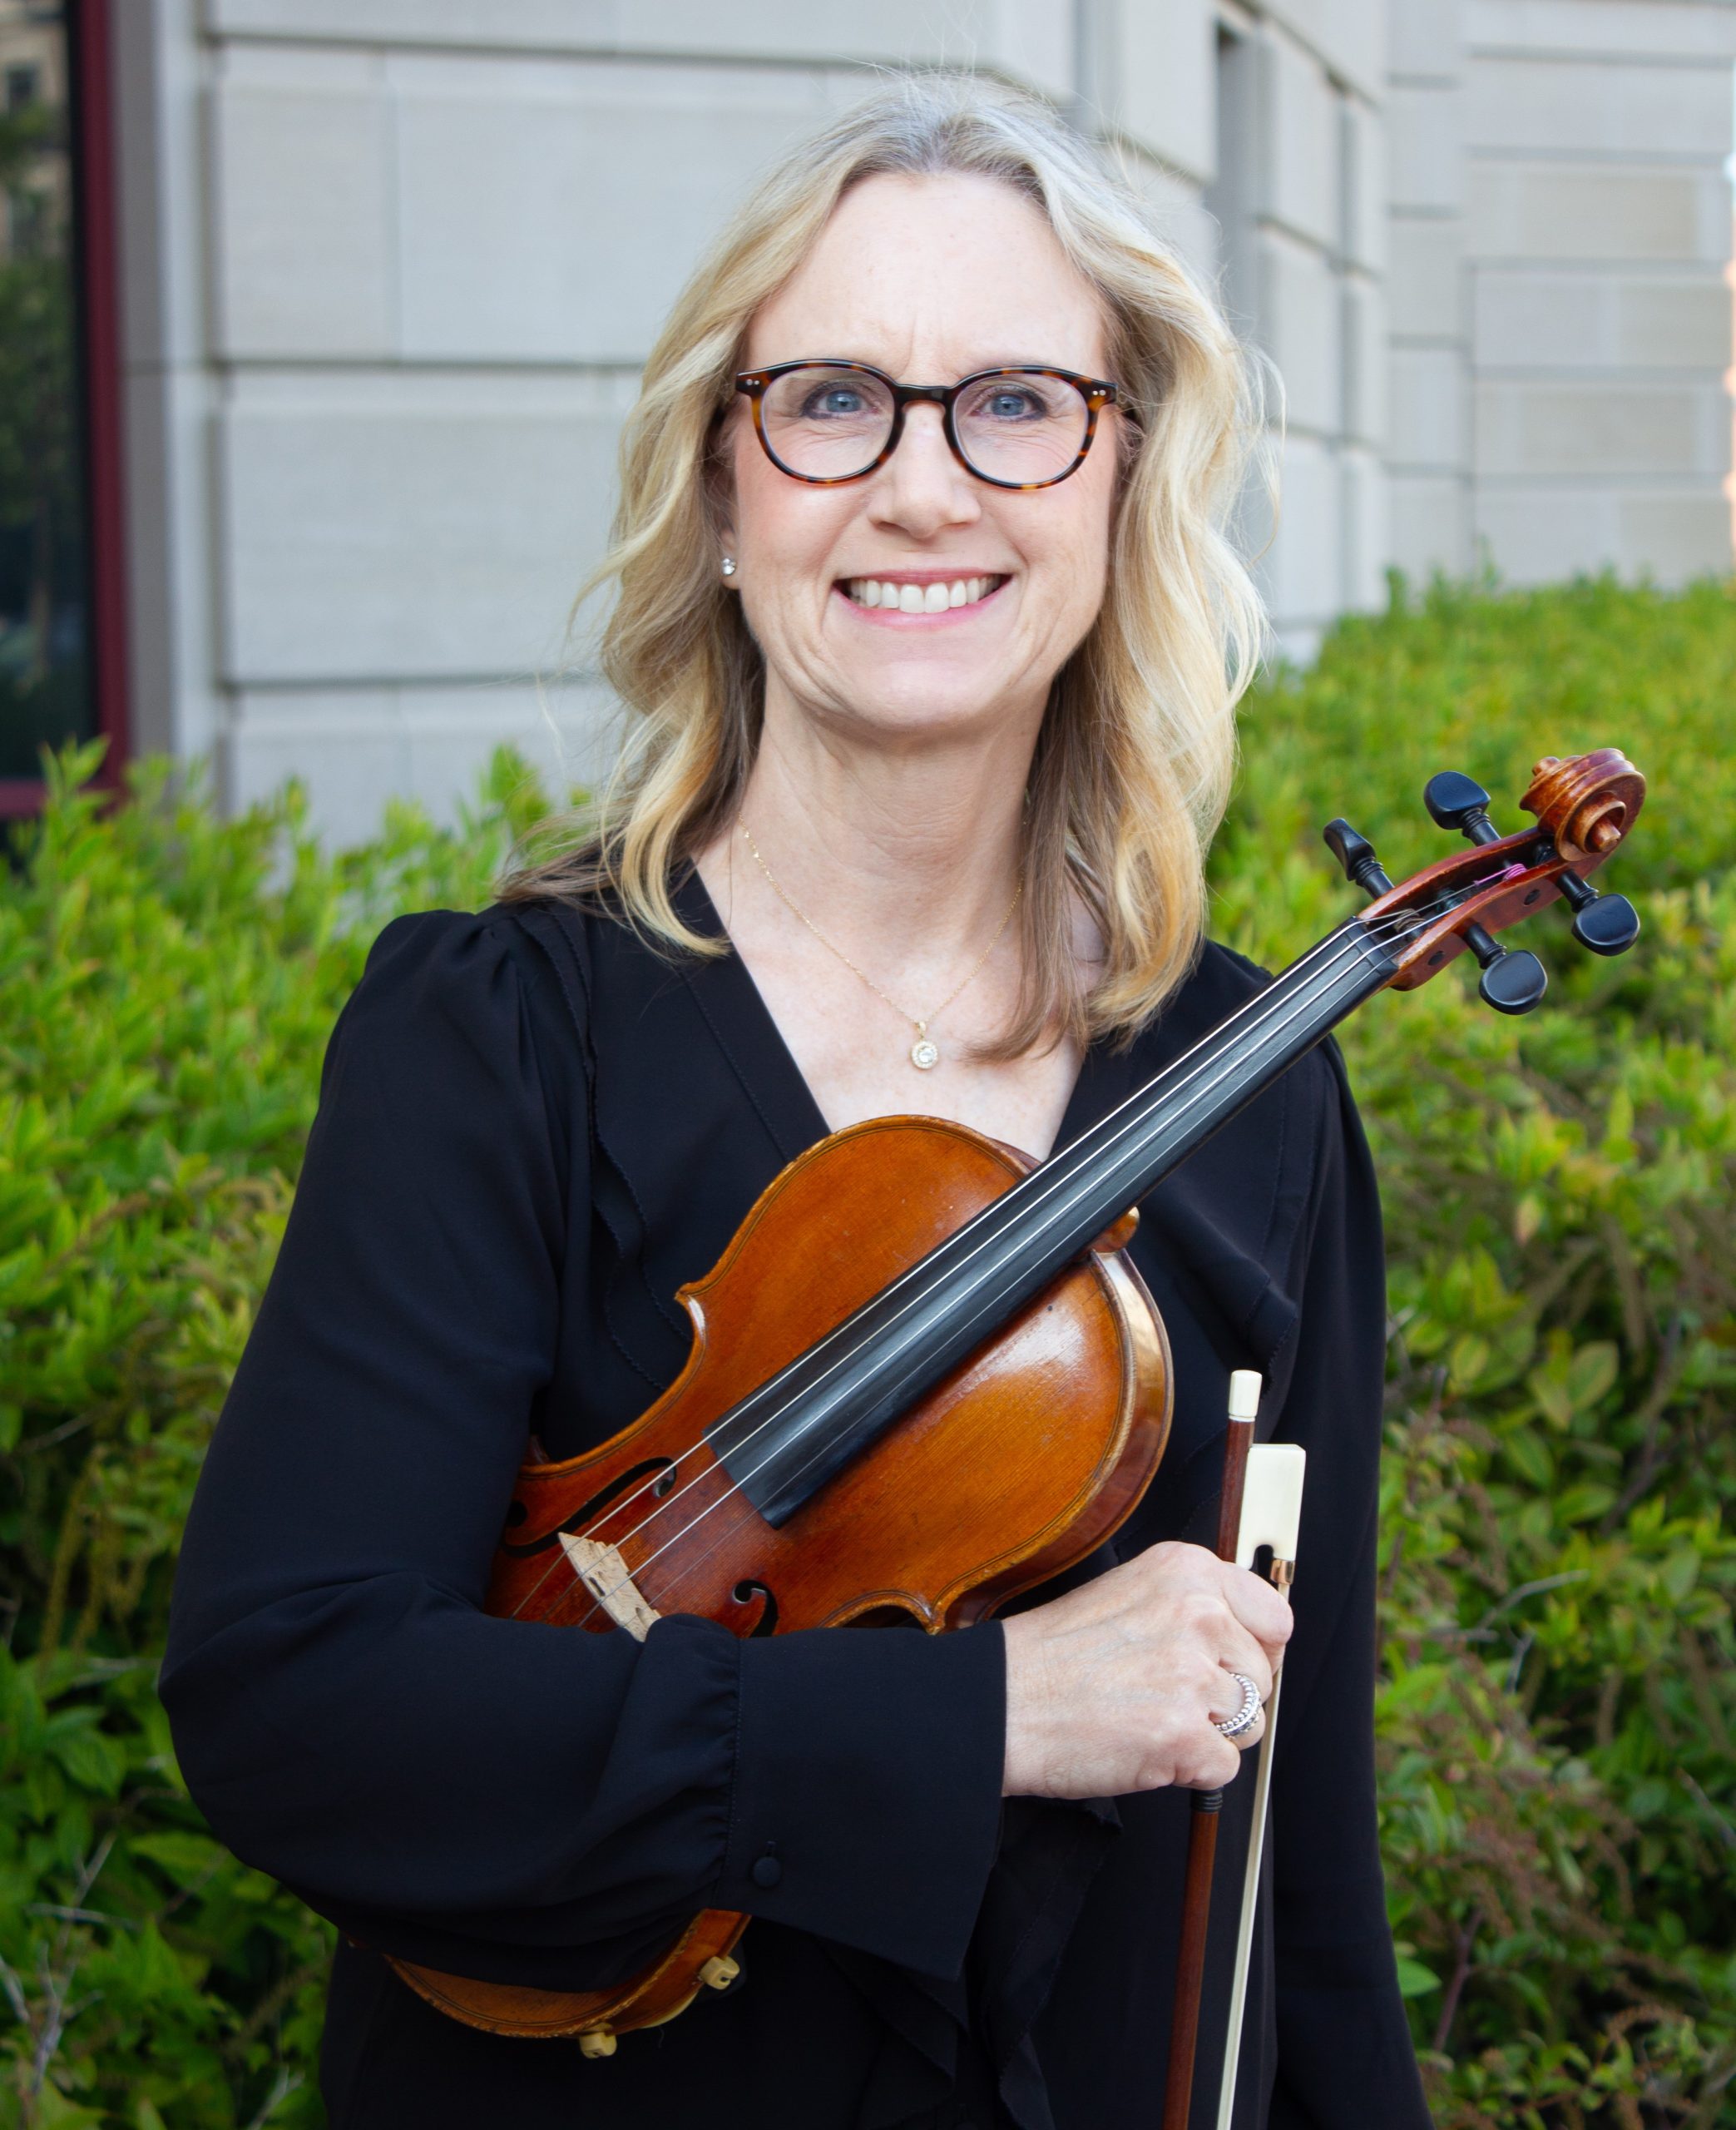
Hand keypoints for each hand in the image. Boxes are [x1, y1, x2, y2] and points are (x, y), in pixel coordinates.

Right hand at [1000, 1540, 1291, 1797]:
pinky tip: (1147, 1746)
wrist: (1003, 1704)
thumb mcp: (1129, 1592)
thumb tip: (1250, 1639)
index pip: (1275, 1617)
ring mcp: (1193, 1674)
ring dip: (1206, 1733)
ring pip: (1248, 1724)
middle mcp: (1197, 1613)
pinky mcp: (1185, 1733)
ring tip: (1148, 1717)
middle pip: (1262, 1677)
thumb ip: (1192, 1605)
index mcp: (1187, 1570)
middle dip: (1226, 1698)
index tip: (1233, 1664)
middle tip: (1164, 1695)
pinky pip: (1224, 1767)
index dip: (1257, 1651)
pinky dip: (1190, 1770)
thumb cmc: (1053, 1655)